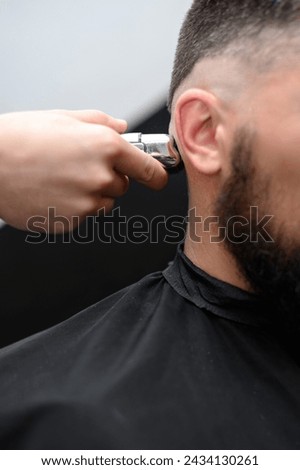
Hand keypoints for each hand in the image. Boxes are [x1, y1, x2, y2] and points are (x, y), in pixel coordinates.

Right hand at [0, 109, 167, 231]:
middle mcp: (102, 177)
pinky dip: (73, 207)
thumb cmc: (22, 137)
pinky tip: (52, 192)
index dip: (156, 175)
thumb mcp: (65, 118)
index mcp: (107, 147)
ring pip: (104, 202)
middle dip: (108, 178)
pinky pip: (84, 216)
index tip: (158, 178)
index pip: (151, 171)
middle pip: (123, 186)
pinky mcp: (71, 222)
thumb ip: (101, 123)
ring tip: (60, 179)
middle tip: (78, 166)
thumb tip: (123, 129)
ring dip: (91, 194)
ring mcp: (87, 203)